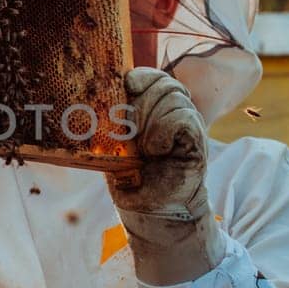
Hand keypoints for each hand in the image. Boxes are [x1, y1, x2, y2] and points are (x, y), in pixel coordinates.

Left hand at [110, 68, 208, 216]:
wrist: (152, 211)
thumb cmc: (132, 179)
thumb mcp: (116, 145)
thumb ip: (113, 121)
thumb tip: (91, 97)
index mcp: (155, 109)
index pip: (154, 77)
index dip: (141, 76)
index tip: (127, 86)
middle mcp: (175, 113)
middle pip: (165, 83)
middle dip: (142, 101)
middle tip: (131, 128)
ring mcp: (189, 126)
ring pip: (174, 97)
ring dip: (151, 119)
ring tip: (143, 146)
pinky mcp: (197, 142)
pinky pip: (182, 118)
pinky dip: (163, 131)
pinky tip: (155, 149)